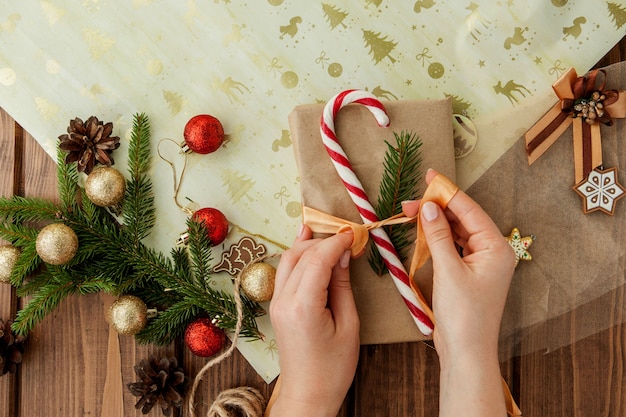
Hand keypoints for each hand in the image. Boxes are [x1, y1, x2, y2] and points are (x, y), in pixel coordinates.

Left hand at [268, 226, 359, 416]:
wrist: (308, 395)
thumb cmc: (333, 368)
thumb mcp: (349, 325)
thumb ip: (343, 286)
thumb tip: (343, 255)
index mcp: (303, 306)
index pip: (318, 259)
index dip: (336, 242)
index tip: (354, 234)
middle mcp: (284, 300)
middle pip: (300, 255)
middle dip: (323, 240)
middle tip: (347, 236)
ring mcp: (276, 303)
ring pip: (288, 259)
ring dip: (308, 245)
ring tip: (328, 235)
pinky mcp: (276, 306)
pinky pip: (284, 272)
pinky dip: (297, 256)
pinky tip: (306, 243)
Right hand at [403, 170, 514, 416]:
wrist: (466, 352)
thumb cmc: (463, 314)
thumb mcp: (448, 270)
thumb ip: (438, 235)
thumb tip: (428, 207)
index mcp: (496, 248)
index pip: (470, 211)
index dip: (448, 192)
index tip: (430, 175)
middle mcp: (493, 252)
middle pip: (464, 219)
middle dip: (438, 208)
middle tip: (411, 201)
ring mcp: (482, 263)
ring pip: (458, 232)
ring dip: (436, 223)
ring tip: (412, 213)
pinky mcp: (470, 273)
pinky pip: (454, 246)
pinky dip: (439, 238)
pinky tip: (423, 232)